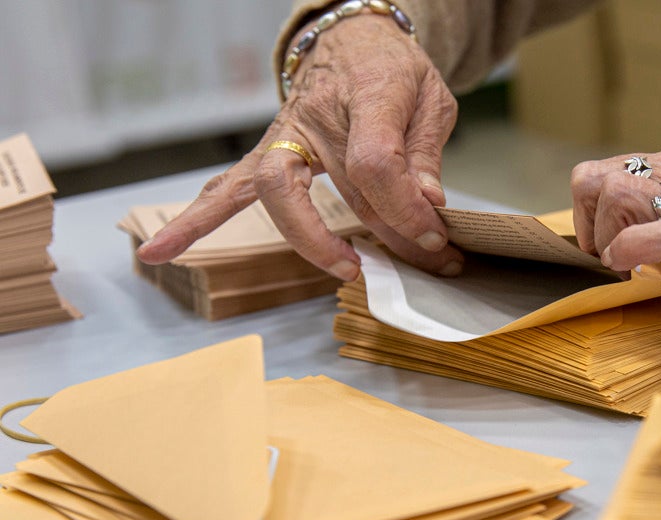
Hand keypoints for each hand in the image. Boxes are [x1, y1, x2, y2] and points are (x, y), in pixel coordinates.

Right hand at [137, 16, 463, 279]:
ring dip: (312, 241)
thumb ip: (426, 152)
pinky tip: (164, 251)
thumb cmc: (392, 71)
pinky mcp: (267, 151)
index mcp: (367, 93)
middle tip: (424, 262)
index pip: (376, 162)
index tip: (434, 236)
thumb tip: (429, 205)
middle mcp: (318, 116)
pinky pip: (227, 186)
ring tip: (346, 274)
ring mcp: (286, 133)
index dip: (406, 207)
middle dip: (390, 235)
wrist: (354, 41)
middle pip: (347, 188)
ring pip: (282, 192)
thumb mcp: (430, 99)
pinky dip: (197, 220)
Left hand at [571, 148, 660, 341]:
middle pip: (598, 175)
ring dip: (604, 239)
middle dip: (587, 222)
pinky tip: (638, 277)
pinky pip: (640, 237)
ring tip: (626, 270)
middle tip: (607, 259)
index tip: (607, 248)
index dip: (597, 212)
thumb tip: (640, 243)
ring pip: (612, 194)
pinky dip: (625, 258)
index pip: (616, 168)